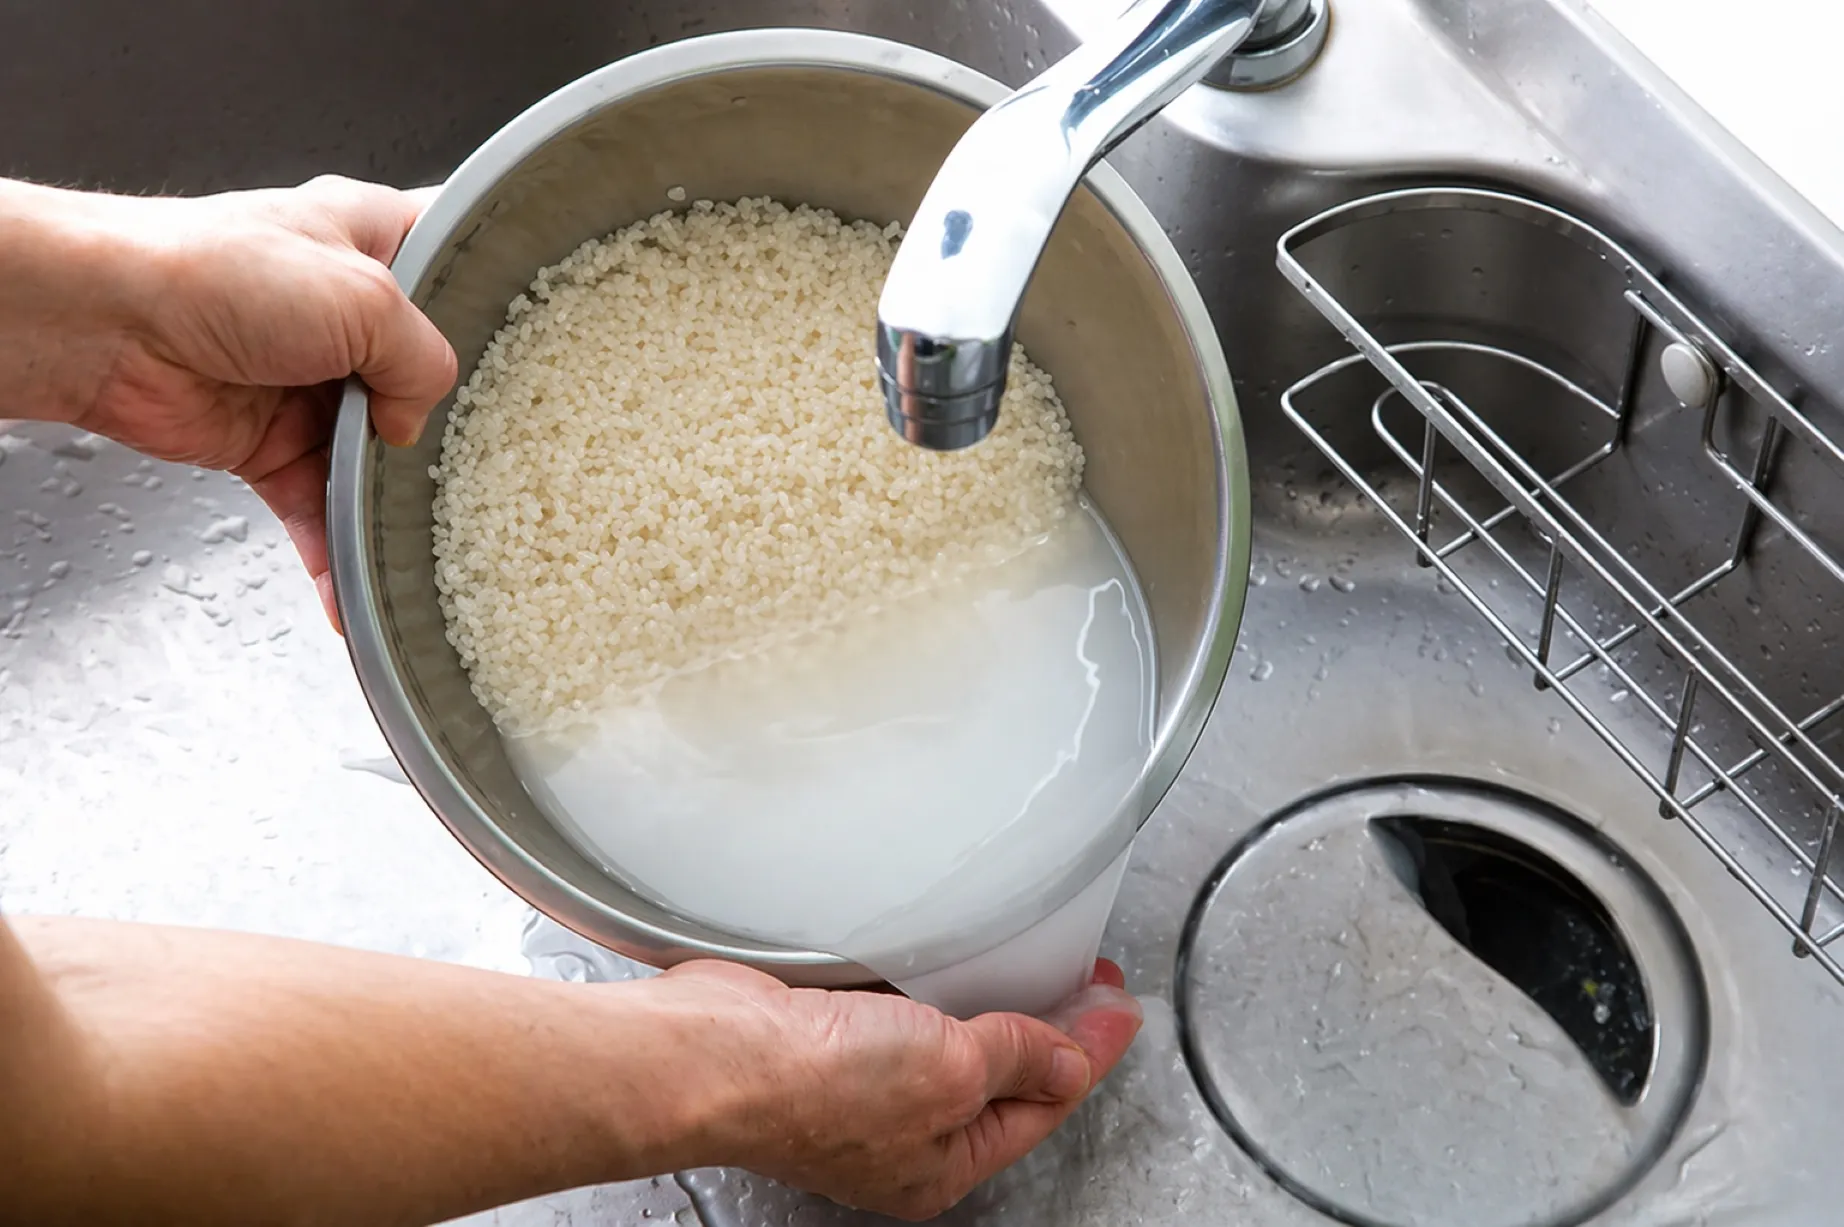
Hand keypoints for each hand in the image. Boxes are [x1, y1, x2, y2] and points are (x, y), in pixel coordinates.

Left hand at [0, 175, 456, 626]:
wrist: (107, 324)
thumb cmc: (217, 271)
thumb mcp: (365, 298)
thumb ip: (423, 360)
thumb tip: (415, 423)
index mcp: (375, 240)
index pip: (457, 264)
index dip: (497, 303)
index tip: (541, 353)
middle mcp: (345, 313)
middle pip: (427, 379)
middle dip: (452, 425)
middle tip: (499, 463)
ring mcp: (308, 381)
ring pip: (375, 455)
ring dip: (393, 505)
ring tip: (436, 545)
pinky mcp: (269, 441)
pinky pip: (317, 507)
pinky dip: (334, 552)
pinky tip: (356, 590)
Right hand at [653, 958, 1143, 1219]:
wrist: (710, 1054)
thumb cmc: (813, 1088)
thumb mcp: (952, 1071)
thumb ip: (1016, 1059)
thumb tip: (1068, 1060)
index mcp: (940, 1165)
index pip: (1041, 1104)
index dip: (1087, 1050)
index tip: (1117, 1004)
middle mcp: (901, 1133)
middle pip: (998, 1075)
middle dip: (1046, 1026)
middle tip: (1086, 978)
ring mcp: (861, 1086)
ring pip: (947, 1038)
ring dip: (987, 999)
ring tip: (1031, 958)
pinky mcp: (826, 1036)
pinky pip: (899, 1008)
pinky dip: (926, 981)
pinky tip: (944, 952)